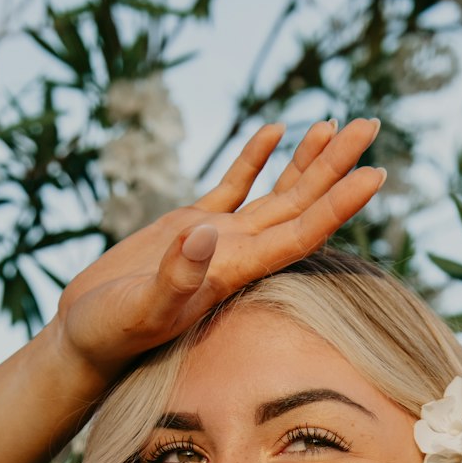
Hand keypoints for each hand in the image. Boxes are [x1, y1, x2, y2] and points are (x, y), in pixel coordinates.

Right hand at [53, 117, 383, 382]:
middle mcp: (237, 254)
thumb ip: (174, 277)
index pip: (301, 233)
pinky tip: (275, 131)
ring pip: (275, 193)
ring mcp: (216, 239)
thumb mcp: (139, 310)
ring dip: (307, 160)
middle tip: (371, 121)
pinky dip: (254, 159)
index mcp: (236, 271)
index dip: (339, 204)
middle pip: (301, 204)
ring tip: (337, 122)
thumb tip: (204, 234)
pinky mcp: (187, 227)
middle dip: (336, 165)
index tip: (376, 174)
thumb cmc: (111, 335)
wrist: (85, 340)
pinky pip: (233, 187)